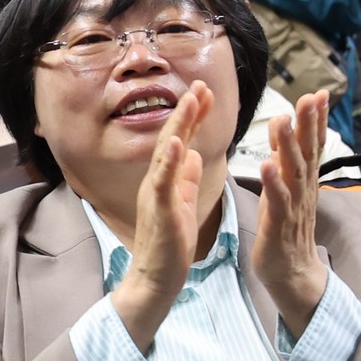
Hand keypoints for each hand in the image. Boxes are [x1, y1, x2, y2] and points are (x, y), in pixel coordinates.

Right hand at [110, 81, 213, 350]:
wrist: (157, 276)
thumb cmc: (170, 244)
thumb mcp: (182, 204)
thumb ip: (184, 178)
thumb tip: (192, 154)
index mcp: (167, 180)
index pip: (180, 140)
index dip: (192, 115)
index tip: (204, 90)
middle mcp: (157, 181)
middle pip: (172, 138)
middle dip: (187, 110)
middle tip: (200, 84)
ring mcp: (155, 194)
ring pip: (166, 153)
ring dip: (179, 126)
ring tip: (191, 101)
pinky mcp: (159, 210)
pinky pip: (162, 182)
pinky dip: (168, 161)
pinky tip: (176, 143)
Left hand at [251, 88, 331, 331]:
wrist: (292, 275)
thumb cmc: (285, 232)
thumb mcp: (286, 193)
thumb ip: (287, 165)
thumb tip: (287, 136)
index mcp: (302, 182)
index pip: (311, 146)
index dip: (314, 121)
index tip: (318, 93)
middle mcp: (303, 191)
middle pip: (307, 153)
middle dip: (308, 124)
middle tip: (310, 97)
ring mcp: (293, 208)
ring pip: (293, 173)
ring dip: (288, 146)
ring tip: (283, 121)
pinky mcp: (279, 226)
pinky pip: (278, 202)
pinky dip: (274, 183)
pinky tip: (267, 165)